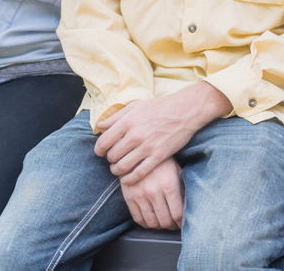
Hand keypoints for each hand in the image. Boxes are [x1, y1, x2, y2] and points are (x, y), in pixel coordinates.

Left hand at [95, 83, 228, 184]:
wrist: (184, 111)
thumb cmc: (158, 107)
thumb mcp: (134, 106)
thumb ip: (115, 116)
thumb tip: (99, 125)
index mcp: (126, 122)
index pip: (104, 141)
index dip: (99, 150)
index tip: (100, 152)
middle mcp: (135, 136)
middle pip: (113, 155)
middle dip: (109, 160)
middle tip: (111, 160)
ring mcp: (147, 147)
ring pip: (123, 166)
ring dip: (117, 170)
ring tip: (117, 169)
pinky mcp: (159, 157)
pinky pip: (140, 172)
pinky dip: (130, 178)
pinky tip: (127, 178)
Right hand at [120, 157, 182, 229]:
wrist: (137, 149)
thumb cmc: (162, 161)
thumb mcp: (177, 171)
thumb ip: (182, 189)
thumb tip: (188, 209)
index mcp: (168, 184)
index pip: (178, 214)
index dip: (182, 222)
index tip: (182, 222)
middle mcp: (153, 191)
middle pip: (165, 221)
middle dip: (171, 225)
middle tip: (173, 224)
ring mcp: (139, 194)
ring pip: (151, 222)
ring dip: (159, 226)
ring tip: (162, 222)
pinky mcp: (128, 195)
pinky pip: (137, 217)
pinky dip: (145, 223)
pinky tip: (150, 220)